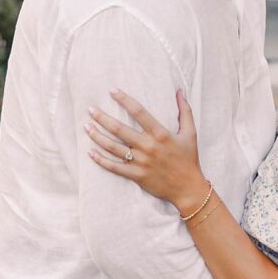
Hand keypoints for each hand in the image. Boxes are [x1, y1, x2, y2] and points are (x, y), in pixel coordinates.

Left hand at [86, 88, 207, 215]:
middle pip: (120, 129)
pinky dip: (101, 160)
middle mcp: (148, 146)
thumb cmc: (189, 159)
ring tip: (86, 127)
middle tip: (90, 109)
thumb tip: (180, 91)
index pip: (139, 112)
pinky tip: (90, 152)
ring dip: (98, 136)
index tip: (112, 90)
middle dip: (103, 118)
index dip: (124, 100)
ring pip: (113, 147)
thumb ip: (185, 111)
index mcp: (161, 134)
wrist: (188, 188)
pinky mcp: (137, 176)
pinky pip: (115, 167)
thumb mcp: (190, 133)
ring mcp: (141, 162)